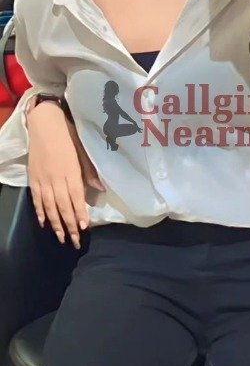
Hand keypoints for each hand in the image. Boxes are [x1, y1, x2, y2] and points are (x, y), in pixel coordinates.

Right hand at [27, 101, 104, 247]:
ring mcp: (43, 179)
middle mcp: (56, 178)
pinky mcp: (34, 178)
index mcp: (71, 171)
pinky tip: (44, 223)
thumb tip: (99, 188)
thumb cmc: (68, 135)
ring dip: (55, 224)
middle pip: (63, 206)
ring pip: (49, 206)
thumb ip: (89, 171)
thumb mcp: (83, 150)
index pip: (76, 197)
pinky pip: (37, 199)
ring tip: (61, 238)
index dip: (79, 214)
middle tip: (74, 241)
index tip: (84, 227)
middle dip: (69, 225)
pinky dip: (40, 212)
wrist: (45, 124)